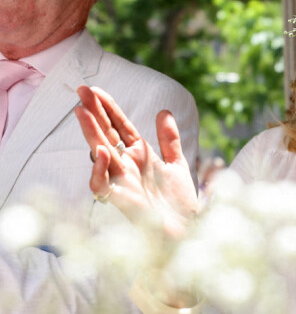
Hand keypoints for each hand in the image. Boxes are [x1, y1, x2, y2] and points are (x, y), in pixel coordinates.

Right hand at [75, 86, 197, 240]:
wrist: (188, 231)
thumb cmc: (179, 202)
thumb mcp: (177, 163)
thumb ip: (170, 140)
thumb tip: (164, 111)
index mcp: (139, 155)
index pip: (119, 126)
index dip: (108, 108)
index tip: (95, 89)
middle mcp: (127, 166)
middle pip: (106, 134)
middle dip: (94, 113)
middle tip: (82, 89)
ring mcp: (123, 182)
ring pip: (100, 154)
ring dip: (91, 133)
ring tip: (82, 111)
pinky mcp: (122, 201)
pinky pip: (102, 186)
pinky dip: (100, 170)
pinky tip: (103, 151)